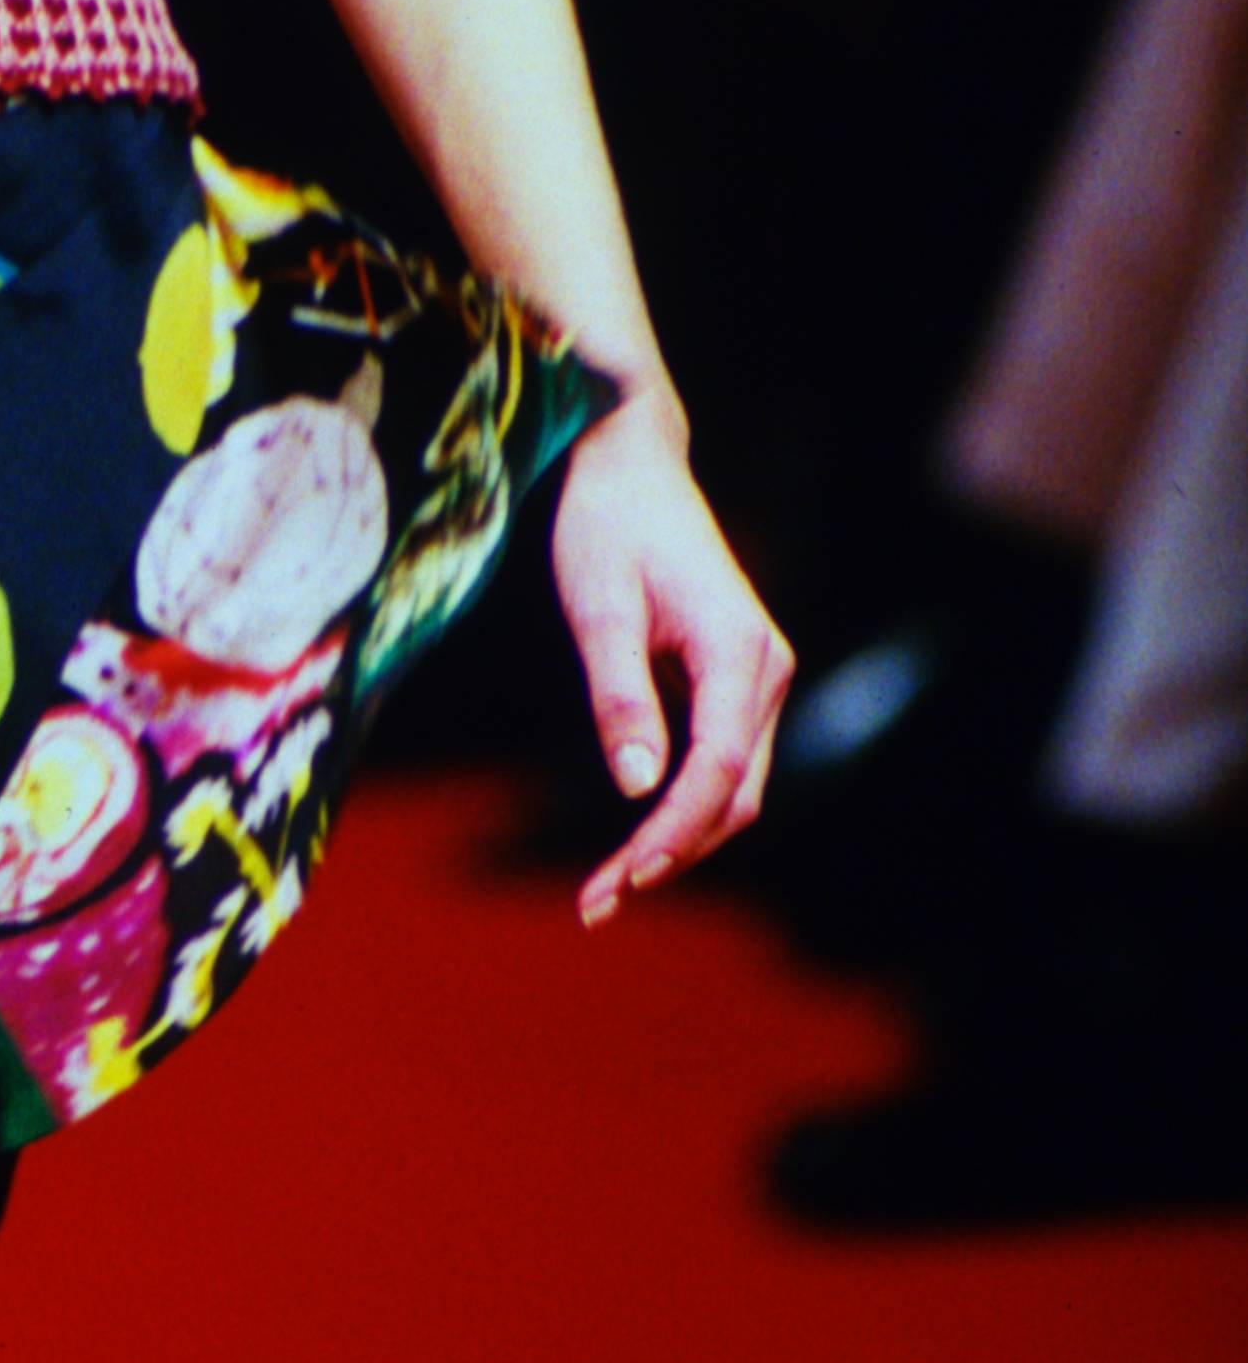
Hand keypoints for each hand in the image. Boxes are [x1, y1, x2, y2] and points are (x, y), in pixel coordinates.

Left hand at [550, 391, 795, 926]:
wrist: (630, 459)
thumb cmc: (608, 522)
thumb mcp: (598, 604)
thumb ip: (619, 693)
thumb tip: (634, 784)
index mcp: (739, 650)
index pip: (720, 768)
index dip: (674, 832)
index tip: (624, 879)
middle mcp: (765, 669)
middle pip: (735, 793)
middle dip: (671, 854)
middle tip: (597, 903)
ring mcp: (757, 676)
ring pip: (733, 786)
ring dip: (677, 840)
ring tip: (605, 887)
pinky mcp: (735, 679)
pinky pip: (721, 760)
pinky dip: (681, 805)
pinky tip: (631, 838)